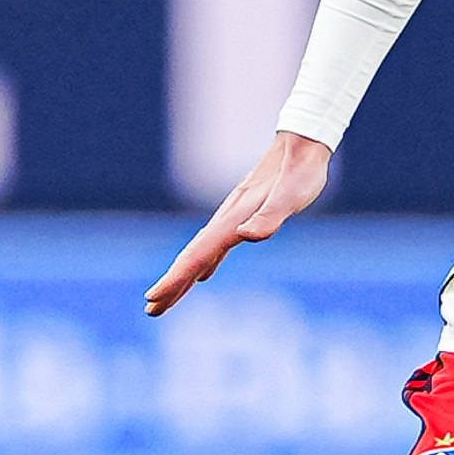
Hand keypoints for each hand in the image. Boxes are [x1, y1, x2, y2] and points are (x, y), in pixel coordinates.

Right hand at [145, 131, 332, 313]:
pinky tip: (204, 275)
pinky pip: (216, 247)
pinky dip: (206, 263)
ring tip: (166, 300)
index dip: (176, 277)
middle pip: (193, 258)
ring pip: (201, 254)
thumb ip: (270, 216)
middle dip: (172, 285)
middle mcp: (227, 220)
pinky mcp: (242, 217)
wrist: (302, 144)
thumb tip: (245, 236)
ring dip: (183, 278)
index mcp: (234, 220)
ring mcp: (232, 219)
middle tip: (151, 310)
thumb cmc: (300, 171)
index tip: (152, 297)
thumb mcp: (292, 195)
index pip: (198, 254)